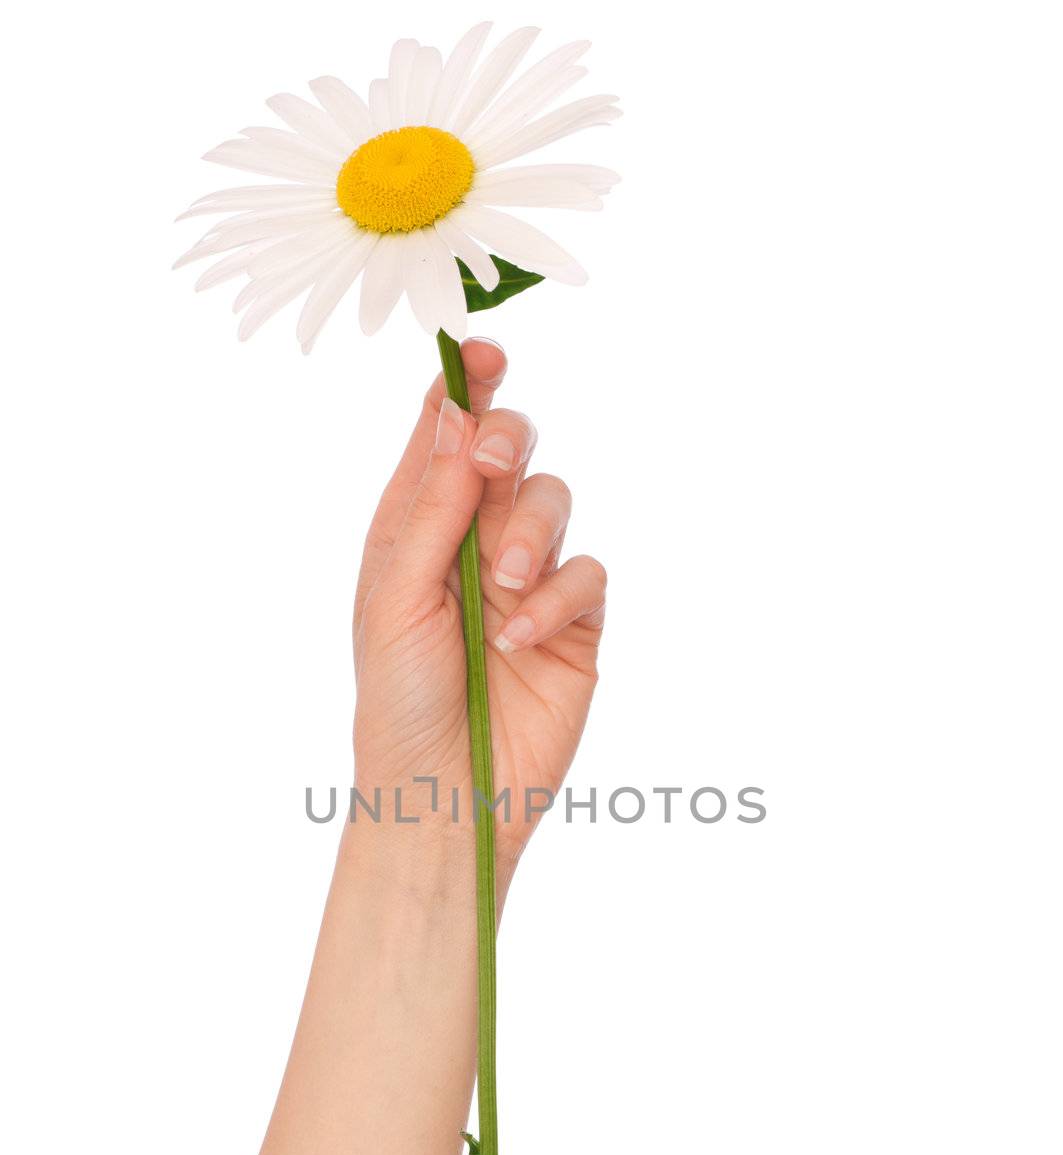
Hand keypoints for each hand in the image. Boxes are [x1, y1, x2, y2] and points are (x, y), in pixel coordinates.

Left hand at [352, 338, 606, 890]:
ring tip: (500, 587)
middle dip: (508, 441)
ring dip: (528, 531)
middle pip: (511, 450)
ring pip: (556, 502)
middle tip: (495, 463)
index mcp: (416, 527)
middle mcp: (475, 542)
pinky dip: (556, 597)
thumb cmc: (397, 701)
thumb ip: (431, 506)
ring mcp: (530, 581)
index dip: (466, 386)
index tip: (481, 352)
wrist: (443, 795)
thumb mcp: (396, 596)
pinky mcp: (576, 624)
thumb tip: (453, 409)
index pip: (446, 435)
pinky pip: (587, 573)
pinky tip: (520, 640)